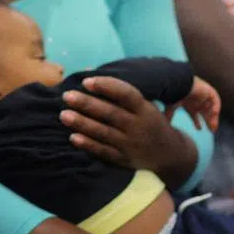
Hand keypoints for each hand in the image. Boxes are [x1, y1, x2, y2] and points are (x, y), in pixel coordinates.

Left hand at [60, 75, 196, 186]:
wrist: (169, 155)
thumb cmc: (149, 122)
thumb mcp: (144, 106)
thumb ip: (119, 93)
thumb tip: (87, 73)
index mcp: (145, 109)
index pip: (126, 94)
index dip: (106, 86)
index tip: (86, 81)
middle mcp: (139, 126)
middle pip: (111, 113)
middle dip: (87, 104)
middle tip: (67, 96)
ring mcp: (131, 145)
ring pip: (104, 133)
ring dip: (82, 124)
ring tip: (64, 115)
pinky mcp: (123, 160)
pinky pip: (104, 152)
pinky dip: (88, 145)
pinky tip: (73, 137)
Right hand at [173, 76, 220, 131]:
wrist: (180, 83)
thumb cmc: (175, 94)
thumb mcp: (172, 107)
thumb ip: (169, 115)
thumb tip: (165, 124)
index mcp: (188, 103)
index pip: (194, 114)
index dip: (197, 122)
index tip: (199, 129)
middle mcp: (196, 100)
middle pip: (205, 113)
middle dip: (209, 122)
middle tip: (212, 131)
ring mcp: (203, 95)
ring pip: (210, 108)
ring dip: (213, 117)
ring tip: (213, 126)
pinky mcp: (209, 91)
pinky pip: (216, 100)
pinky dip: (216, 107)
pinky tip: (214, 113)